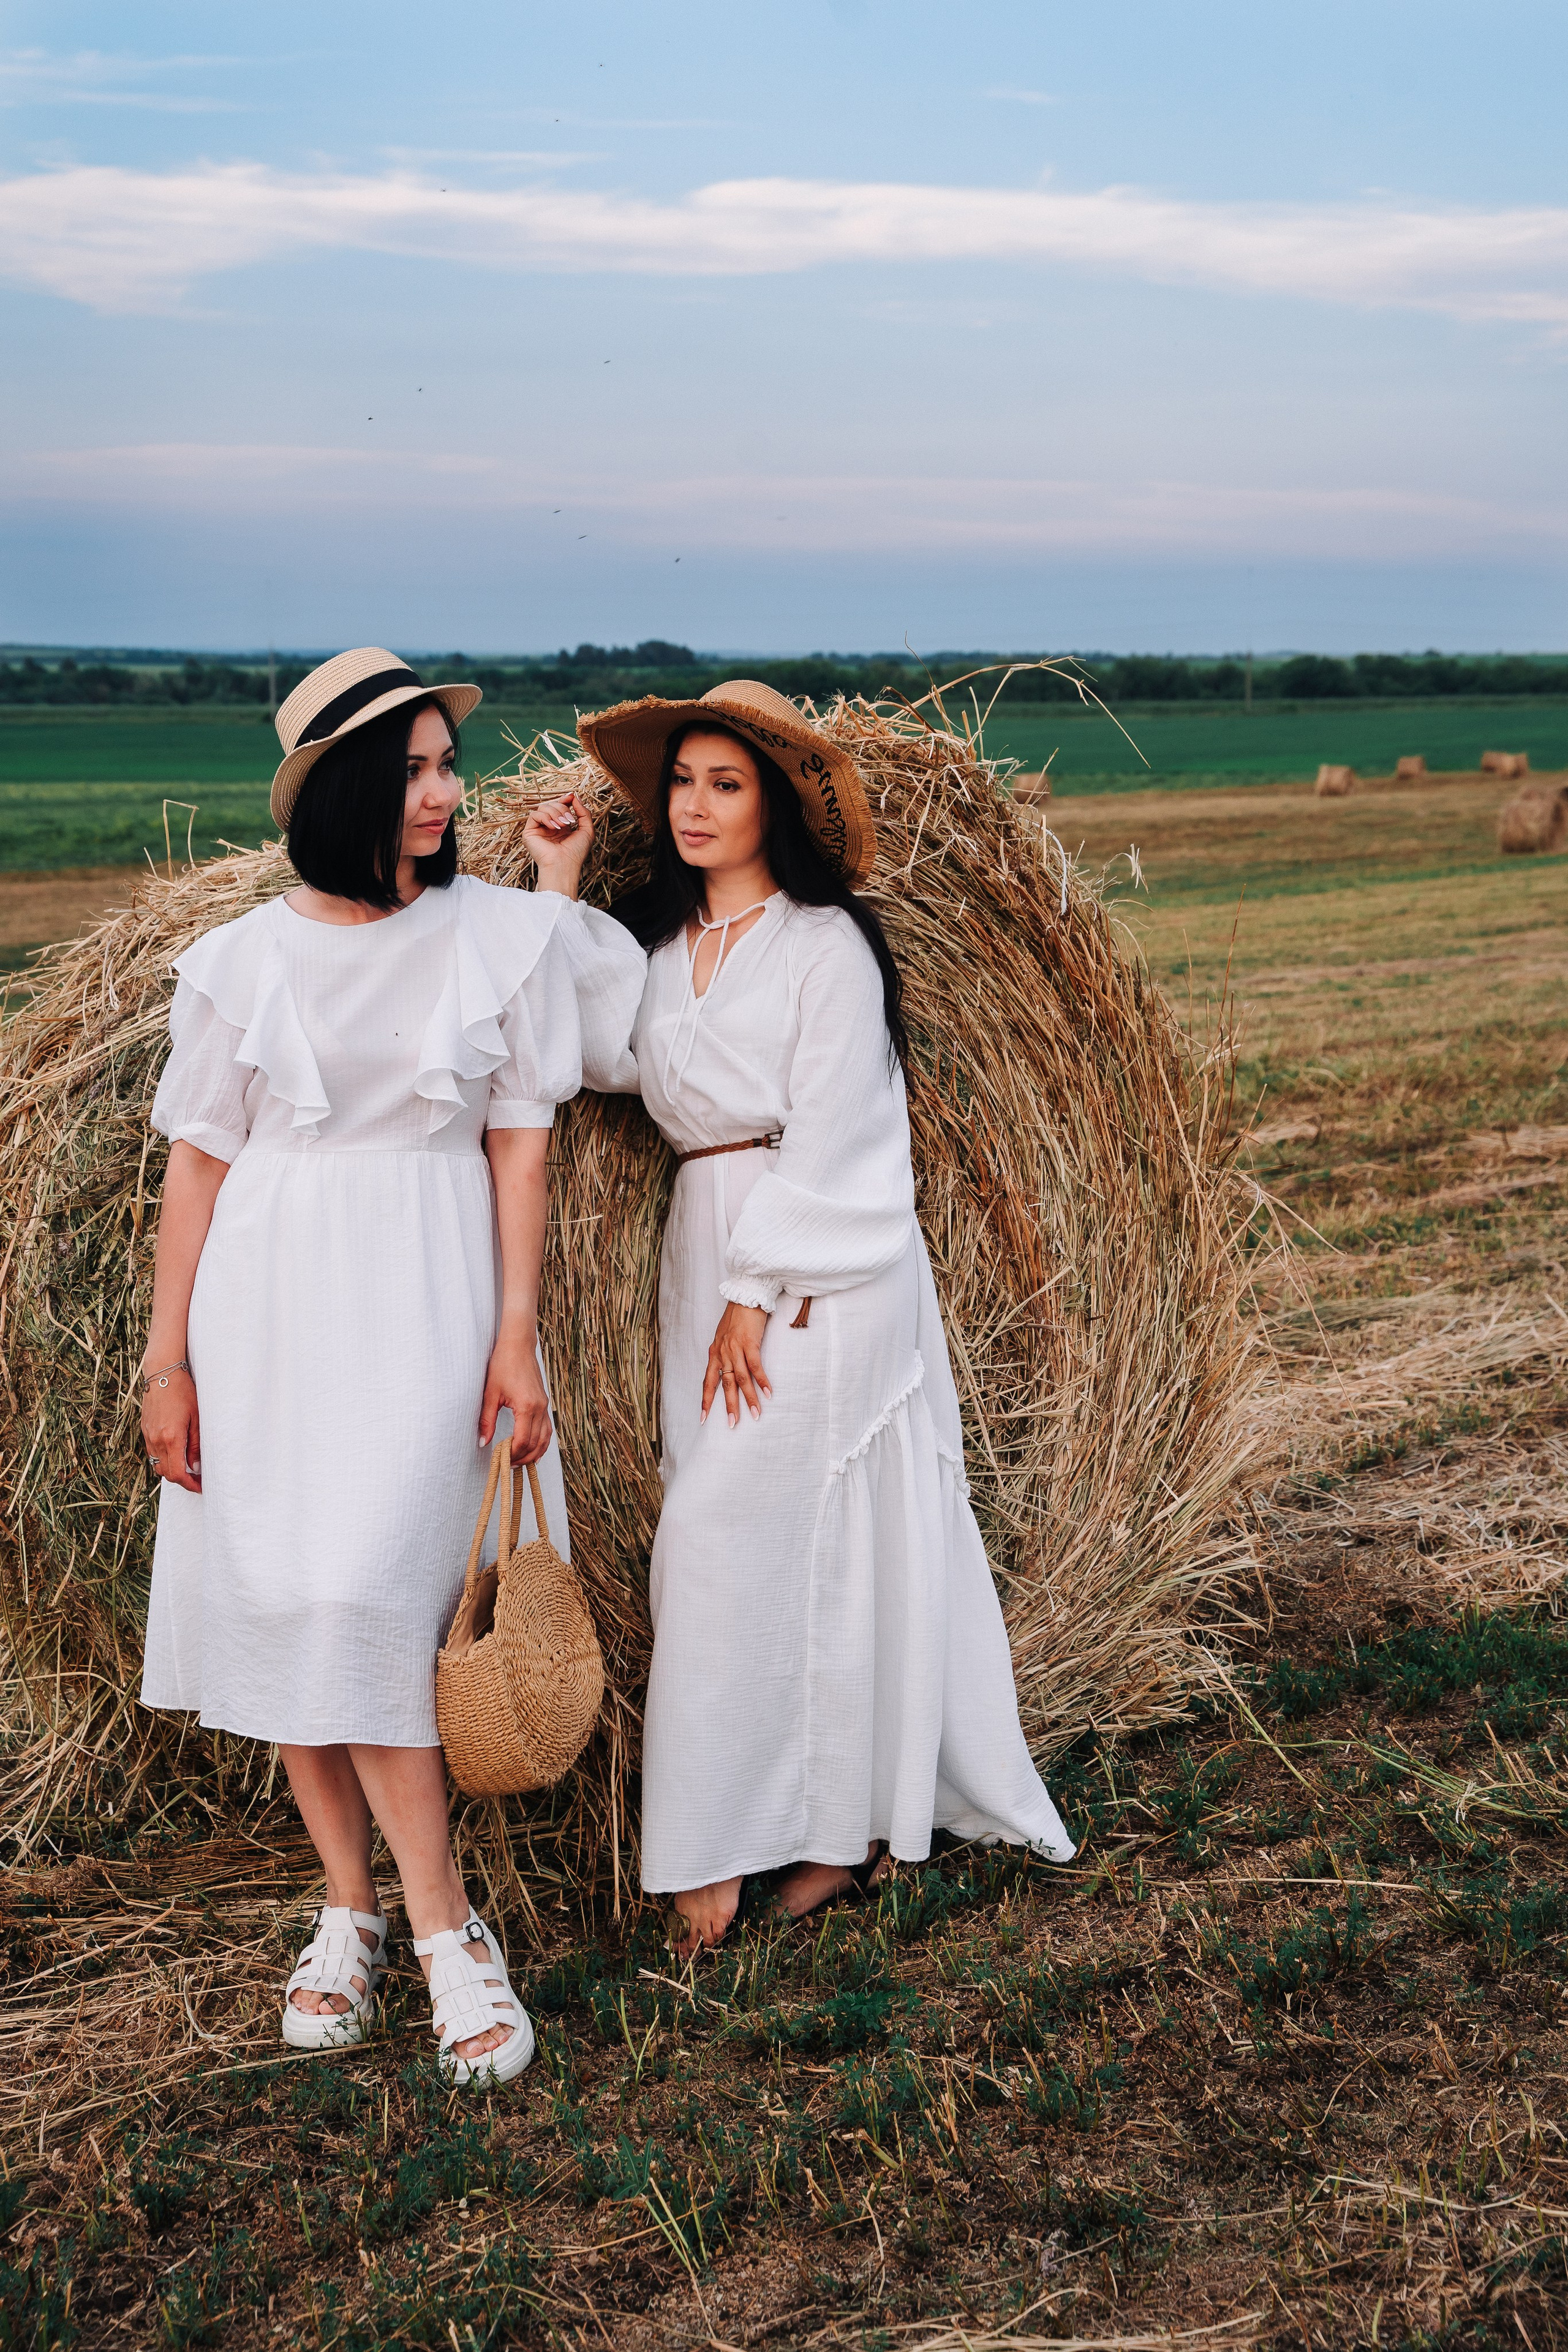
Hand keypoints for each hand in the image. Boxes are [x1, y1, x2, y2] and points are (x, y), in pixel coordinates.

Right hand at [142, 1367, 200, 1493]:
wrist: (162, 1373)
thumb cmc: (184, 1392)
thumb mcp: (196, 1418)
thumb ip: (195, 1444)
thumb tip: (195, 1466)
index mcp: (170, 1438)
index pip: (177, 1474)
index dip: (189, 1484)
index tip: (200, 1487)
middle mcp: (156, 1440)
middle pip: (166, 1473)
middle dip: (182, 1480)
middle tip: (198, 1479)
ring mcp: (148, 1435)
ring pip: (158, 1465)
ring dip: (172, 1470)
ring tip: (189, 1467)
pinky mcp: (144, 1430)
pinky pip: (153, 1453)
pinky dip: (164, 1459)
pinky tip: (176, 1453)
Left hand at [479, 1327, 552, 1464]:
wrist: (518, 1346)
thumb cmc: (503, 1365)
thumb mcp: (490, 1393)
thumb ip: (487, 1420)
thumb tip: (483, 1443)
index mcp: (527, 1406)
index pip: (523, 1440)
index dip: (513, 1454)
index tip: (502, 1460)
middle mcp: (540, 1408)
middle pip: (536, 1443)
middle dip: (523, 1457)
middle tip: (509, 1465)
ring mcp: (545, 1405)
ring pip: (546, 1438)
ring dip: (535, 1453)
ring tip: (521, 1462)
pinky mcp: (544, 1403)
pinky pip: (547, 1428)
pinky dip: (542, 1442)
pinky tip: (533, 1448)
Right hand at [523, 790, 593, 897]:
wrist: (564, 866)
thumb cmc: (576, 853)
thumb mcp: (587, 830)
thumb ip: (584, 812)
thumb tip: (575, 796)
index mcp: (562, 826)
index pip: (560, 805)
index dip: (565, 799)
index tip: (571, 796)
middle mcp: (549, 826)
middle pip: (552, 804)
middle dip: (562, 808)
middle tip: (569, 821)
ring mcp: (539, 829)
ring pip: (543, 807)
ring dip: (555, 813)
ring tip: (563, 825)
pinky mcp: (529, 832)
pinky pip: (535, 815)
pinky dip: (546, 818)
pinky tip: (553, 828)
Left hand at [701, 1303, 771, 1427]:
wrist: (745, 1295)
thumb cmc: (737, 1315)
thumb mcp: (724, 1336)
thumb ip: (724, 1352)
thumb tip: (726, 1368)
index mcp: (715, 1352)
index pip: (708, 1381)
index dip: (706, 1400)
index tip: (703, 1418)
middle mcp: (722, 1353)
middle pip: (725, 1385)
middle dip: (729, 1406)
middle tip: (732, 1424)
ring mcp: (735, 1348)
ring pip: (741, 1379)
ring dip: (749, 1398)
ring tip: (755, 1414)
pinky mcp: (750, 1343)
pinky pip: (755, 1366)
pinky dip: (762, 1381)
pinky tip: (768, 1393)